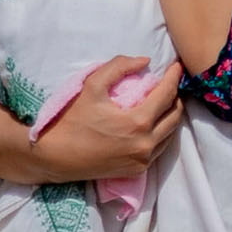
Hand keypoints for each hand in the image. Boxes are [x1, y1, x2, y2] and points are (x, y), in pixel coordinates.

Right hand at [29, 55, 183, 178]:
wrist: (55, 157)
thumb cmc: (72, 120)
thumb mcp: (92, 86)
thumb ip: (119, 67)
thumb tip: (145, 61)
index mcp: (138, 122)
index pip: (167, 95)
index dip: (174, 77)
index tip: (176, 67)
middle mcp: (145, 144)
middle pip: (175, 115)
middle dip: (176, 96)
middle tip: (171, 83)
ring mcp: (142, 160)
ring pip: (170, 134)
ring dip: (170, 115)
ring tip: (164, 101)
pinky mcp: (137, 170)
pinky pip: (159, 148)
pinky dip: (161, 133)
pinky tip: (153, 123)